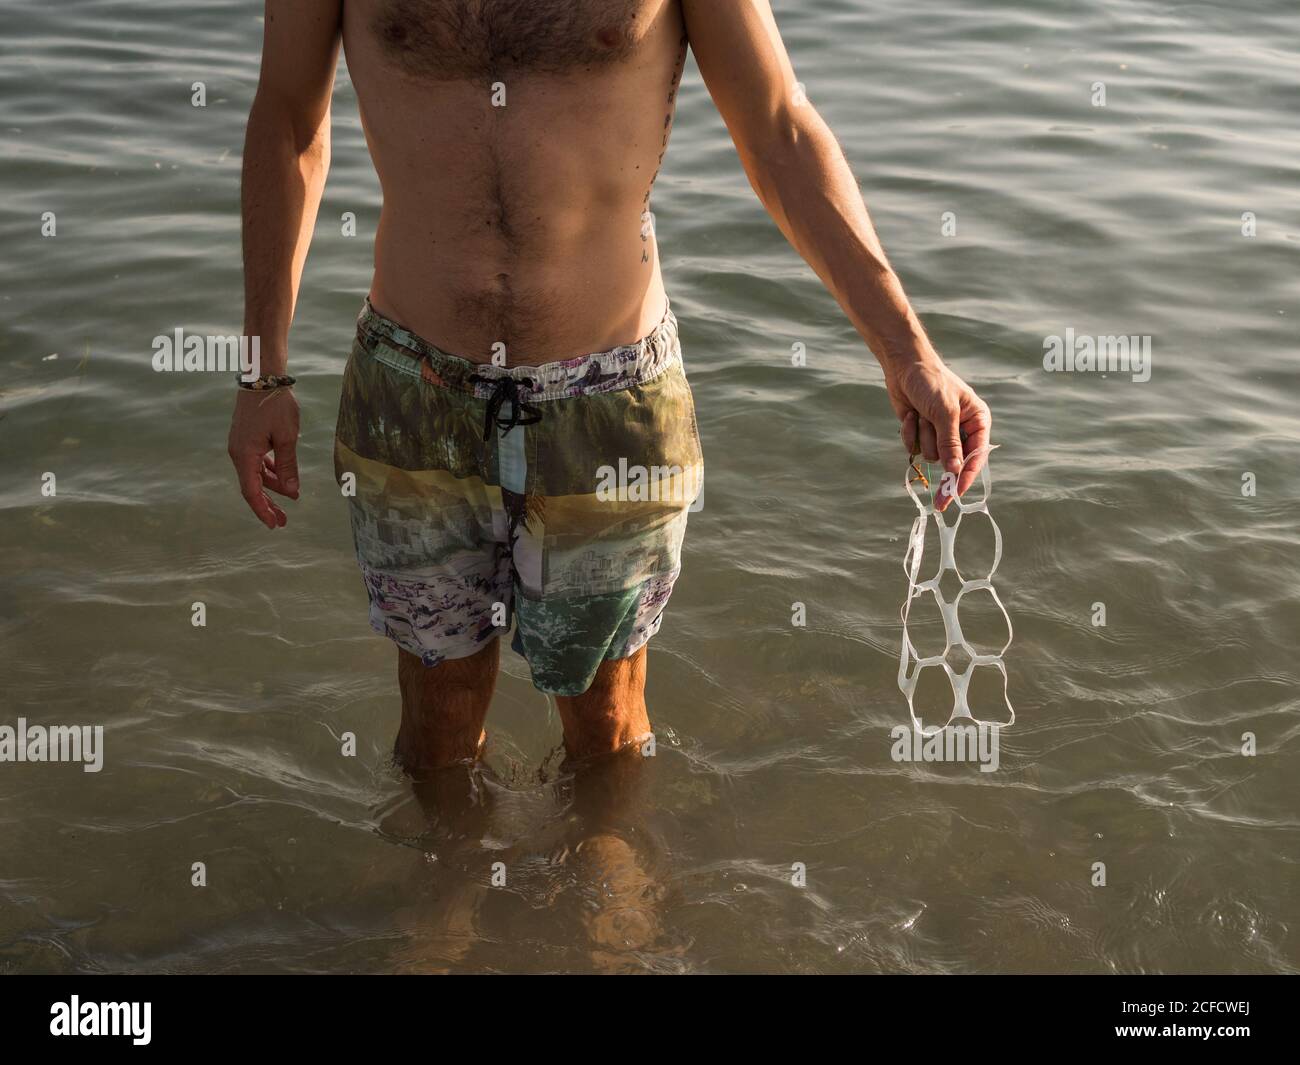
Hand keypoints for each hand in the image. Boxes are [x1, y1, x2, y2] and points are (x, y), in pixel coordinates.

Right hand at [227, 387, 299, 527]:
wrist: (263, 377)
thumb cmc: (276, 405)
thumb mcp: (287, 438)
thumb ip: (288, 466)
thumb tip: (291, 492)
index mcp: (245, 455)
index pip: (252, 491)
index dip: (263, 510)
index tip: (275, 524)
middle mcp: (238, 453)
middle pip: (253, 486)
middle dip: (268, 504)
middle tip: (283, 522)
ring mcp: (240, 446)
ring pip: (256, 474)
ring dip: (272, 488)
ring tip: (290, 500)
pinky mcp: (246, 439)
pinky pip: (257, 462)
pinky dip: (269, 472)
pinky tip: (283, 481)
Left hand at [884, 355, 990, 511]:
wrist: (904, 366)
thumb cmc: (931, 382)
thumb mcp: (944, 412)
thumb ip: (950, 442)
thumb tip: (954, 470)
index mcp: (977, 420)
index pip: (976, 455)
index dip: (966, 477)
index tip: (957, 495)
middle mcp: (961, 429)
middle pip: (954, 463)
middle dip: (944, 473)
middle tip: (939, 503)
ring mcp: (939, 432)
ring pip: (931, 455)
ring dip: (923, 436)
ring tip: (921, 414)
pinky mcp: (920, 432)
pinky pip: (914, 448)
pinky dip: (910, 433)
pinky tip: (910, 415)